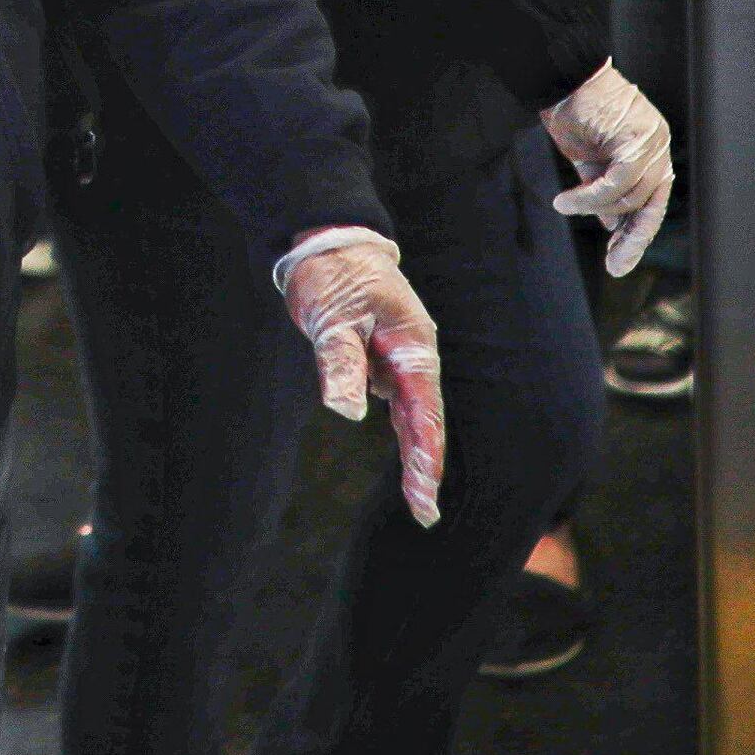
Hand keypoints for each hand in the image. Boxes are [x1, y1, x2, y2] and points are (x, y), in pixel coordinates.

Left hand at [277, 232, 447, 526]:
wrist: (328, 240)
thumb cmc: (333, 273)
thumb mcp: (333, 316)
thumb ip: (341, 362)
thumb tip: (347, 412)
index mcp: (411, 347)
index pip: (422, 412)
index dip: (425, 456)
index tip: (426, 497)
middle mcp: (412, 357)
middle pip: (423, 420)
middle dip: (426, 467)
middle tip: (426, 514)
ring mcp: (399, 359)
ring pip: (412, 415)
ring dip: (417, 453)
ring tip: (421, 500)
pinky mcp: (381, 359)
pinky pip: (396, 402)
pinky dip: (403, 432)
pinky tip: (409, 462)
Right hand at [543, 67, 677, 278]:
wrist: (563, 76)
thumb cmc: (574, 112)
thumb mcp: (590, 160)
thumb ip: (604, 189)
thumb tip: (611, 224)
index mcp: (651, 152)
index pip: (651, 202)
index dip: (636, 233)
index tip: (619, 259)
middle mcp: (658, 147)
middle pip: (650, 205)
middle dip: (631, 240)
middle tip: (614, 266)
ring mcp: (652, 142)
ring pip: (630, 197)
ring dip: (593, 208)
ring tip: (564, 204)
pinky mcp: (636, 139)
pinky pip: (615, 183)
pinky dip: (588, 197)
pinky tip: (565, 201)